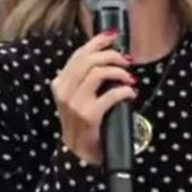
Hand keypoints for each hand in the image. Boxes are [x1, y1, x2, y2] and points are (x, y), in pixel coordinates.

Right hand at [50, 30, 136, 164]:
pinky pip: (109, 95)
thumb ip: (86, 78)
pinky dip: (123, 91)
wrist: (77, 155)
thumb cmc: (83, 123)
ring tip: (129, 77)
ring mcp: (75, 104)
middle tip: (127, 61)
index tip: (113, 36)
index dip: (97, 42)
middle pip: (88, 59)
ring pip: (97, 73)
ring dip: (118, 71)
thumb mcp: (78, 97)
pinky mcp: (88, 116)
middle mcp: (64, 91)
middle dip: (111, 55)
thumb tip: (110, 56)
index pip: (78, 54)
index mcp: (60, 83)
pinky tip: (130, 93)